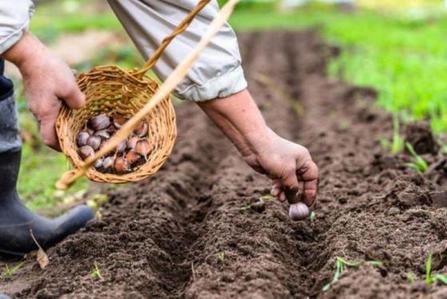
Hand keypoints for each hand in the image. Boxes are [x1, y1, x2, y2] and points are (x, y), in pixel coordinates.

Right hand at [2, 32, 84, 149]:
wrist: (31, 54)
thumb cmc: (50, 71)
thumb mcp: (70, 87)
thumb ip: (77, 101)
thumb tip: (80, 108)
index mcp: (46, 114)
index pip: (50, 139)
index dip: (60, 147)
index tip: (73, 147)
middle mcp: (39, 112)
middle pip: (52, 130)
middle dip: (66, 133)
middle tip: (81, 132)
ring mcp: (37, 103)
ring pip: (52, 117)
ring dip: (65, 117)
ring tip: (79, 114)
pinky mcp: (38, 95)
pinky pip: (51, 106)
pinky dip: (61, 106)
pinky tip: (72, 98)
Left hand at [244, 129, 318, 206]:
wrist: (253, 144)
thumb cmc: (273, 154)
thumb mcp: (286, 173)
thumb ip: (293, 188)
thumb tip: (296, 201)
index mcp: (304, 160)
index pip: (312, 178)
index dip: (311, 191)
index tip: (307, 204)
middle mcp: (296, 164)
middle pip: (301, 183)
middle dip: (297, 195)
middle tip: (294, 207)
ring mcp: (285, 168)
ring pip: (289, 185)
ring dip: (286, 194)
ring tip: (280, 199)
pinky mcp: (275, 171)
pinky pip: (280, 184)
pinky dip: (278, 190)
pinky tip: (274, 193)